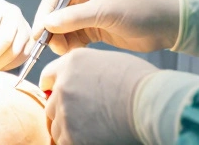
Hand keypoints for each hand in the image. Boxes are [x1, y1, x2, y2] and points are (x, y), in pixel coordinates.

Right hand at [32, 0, 179, 54]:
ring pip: (66, 28)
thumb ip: (74, 18)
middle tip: (51, 47)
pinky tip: (76, 54)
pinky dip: (73, 47)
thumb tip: (47, 23)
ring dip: (62, 40)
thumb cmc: (139, 9)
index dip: (44, 13)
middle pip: (58, 13)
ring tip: (66, 51)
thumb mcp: (104, 11)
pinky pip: (77, 38)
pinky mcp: (98, 30)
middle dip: (52, 30)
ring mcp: (92, 15)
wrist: (167, 25)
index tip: (39, 32)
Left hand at [40, 49, 157, 144]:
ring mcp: (65, 112)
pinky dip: (76, 141)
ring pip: (57, 126)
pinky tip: (94, 138)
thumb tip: (81, 82)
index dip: (54, 87)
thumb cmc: (140, 83)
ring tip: (93, 128)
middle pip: (51, 104)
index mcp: (71, 63)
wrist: (150, 104)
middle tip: (84, 116)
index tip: (61, 96)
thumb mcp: (108, 62)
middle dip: (64, 110)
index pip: (48, 76)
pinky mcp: (72, 136)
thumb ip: (86, 70)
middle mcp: (63, 86)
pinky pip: (65, 141)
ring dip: (70, 128)